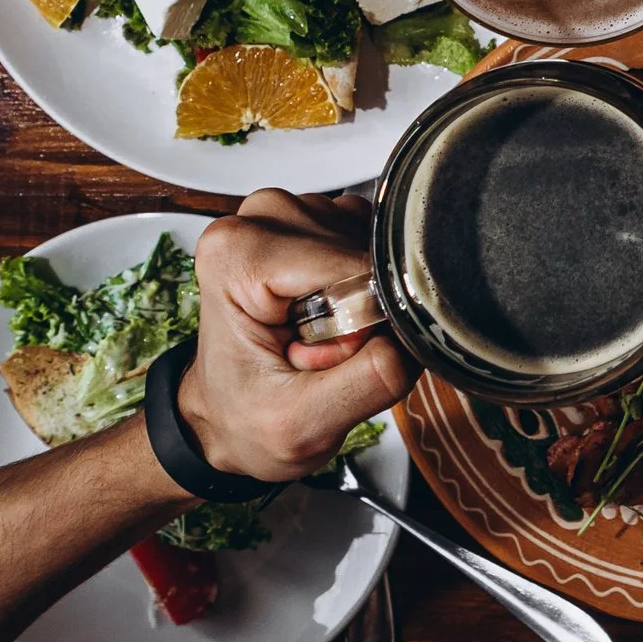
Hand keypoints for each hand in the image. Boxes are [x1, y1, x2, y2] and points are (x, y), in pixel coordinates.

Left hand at [175, 190, 414, 483]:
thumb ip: (370, 378)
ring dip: (365, 297)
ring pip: (371, 243)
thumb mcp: (304, 425)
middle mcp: (257, 220)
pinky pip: (370, 241)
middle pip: (359, 249)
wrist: (227, 421)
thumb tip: (415, 334)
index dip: (360, 320)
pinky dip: (367, 283)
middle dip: (362, 310)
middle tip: (320, 355)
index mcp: (236, 254)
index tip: (327, 359)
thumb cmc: (247, 420)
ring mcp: (285, 216)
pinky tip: (334, 313)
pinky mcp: (313, 223)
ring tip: (322, 337)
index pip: (349, 265)